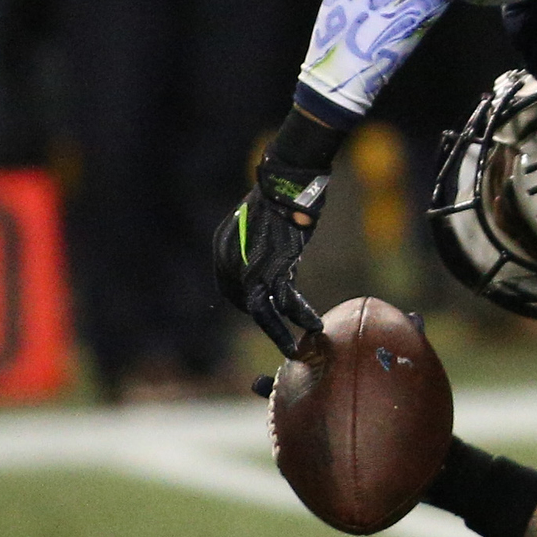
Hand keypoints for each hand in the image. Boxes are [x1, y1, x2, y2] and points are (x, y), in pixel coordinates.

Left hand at [213, 160, 329, 354]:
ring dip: (278, 333)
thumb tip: (281, 270)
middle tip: (282, 334)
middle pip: (244, 303)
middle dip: (265, 321)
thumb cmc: (279, 201)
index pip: (230, 289)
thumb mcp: (261, 228)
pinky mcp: (273, 270)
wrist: (285, 187)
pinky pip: (285, 302)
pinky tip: (314, 324)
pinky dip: (299, 315)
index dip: (248, 304)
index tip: (268, 310)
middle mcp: (230, 262)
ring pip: (262, 311)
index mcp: (222, 250)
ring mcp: (249, 268)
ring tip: (292, 348)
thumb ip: (263, 251)